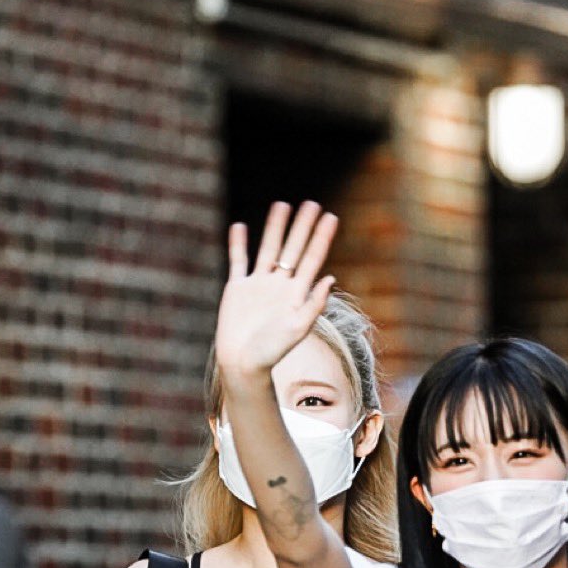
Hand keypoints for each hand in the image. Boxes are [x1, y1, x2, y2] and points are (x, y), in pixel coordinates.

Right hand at [214, 202, 337, 385]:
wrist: (243, 365)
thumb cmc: (272, 352)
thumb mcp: (298, 329)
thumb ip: (314, 304)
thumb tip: (331, 279)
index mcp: (296, 294)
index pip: (312, 259)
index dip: (321, 238)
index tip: (331, 217)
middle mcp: (279, 285)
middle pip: (293, 248)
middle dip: (302, 226)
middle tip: (311, 203)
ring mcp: (258, 285)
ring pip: (268, 249)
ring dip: (275, 228)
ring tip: (282, 205)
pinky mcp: (237, 289)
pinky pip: (238, 261)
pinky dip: (238, 244)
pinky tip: (240, 227)